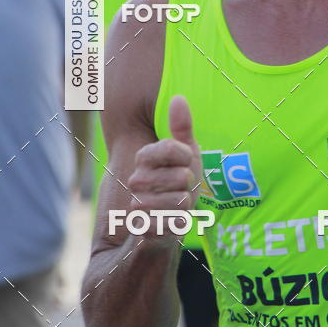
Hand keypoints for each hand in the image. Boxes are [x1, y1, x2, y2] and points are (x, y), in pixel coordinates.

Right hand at [126, 95, 202, 245]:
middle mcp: (137, 179)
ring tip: (179, 204)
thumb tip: (178, 98)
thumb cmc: (177, 183)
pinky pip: (175, 223)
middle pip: (181, 176)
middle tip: (183, 188)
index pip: (171, 147)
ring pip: (180, 201)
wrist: (164, 223)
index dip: (186, 156)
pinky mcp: (144, 229)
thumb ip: (181, 127)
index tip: (186, 162)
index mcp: (145, 158)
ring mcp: (138, 204)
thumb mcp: (185, 154)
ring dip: (187, 204)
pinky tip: (174, 222)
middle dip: (190, 184)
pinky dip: (181, 223)